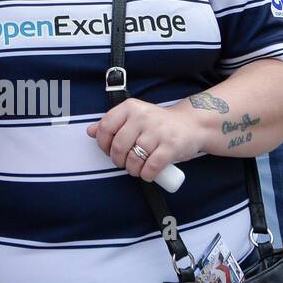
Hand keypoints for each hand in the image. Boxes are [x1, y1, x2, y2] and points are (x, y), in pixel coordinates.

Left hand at [87, 98, 202, 182]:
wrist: (192, 125)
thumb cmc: (159, 124)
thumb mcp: (134, 118)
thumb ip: (113, 123)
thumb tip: (89, 131)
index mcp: (130, 107)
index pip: (106, 127)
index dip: (103, 144)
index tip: (108, 151)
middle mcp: (143, 117)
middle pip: (118, 145)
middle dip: (117, 160)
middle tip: (123, 163)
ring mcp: (158, 131)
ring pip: (134, 158)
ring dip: (132, 170)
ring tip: (135, 169)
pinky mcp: (171, 146)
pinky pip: (151, 166)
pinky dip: (146, 174)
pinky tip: (147, 174)